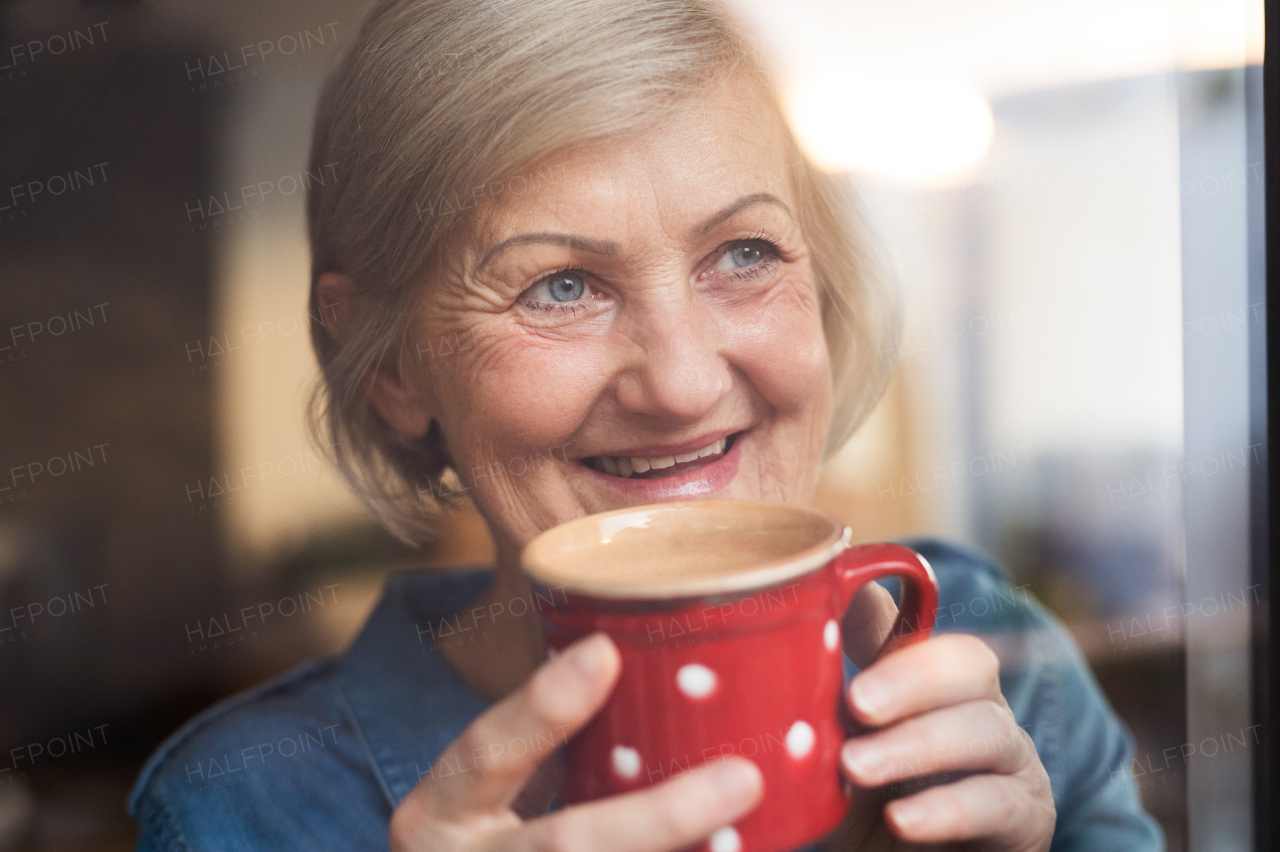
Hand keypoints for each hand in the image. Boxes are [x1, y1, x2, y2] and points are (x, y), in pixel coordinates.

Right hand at [389, 633, 763, 851]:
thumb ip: (543, 736)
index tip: (604, 651)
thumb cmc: (481, 837)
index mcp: (441, 815)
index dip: (541, 709)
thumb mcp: (483, 789)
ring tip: (758, 837)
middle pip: (564, 848)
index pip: (482, 756)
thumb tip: (634, 652)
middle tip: (744, 780)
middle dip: (658, 819)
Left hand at [824, 585, 1055, 850]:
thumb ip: (820, 709)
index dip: (882, 618)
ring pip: (985, 728)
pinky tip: (901, 819)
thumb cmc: (864, 815)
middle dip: (910, 678)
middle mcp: (980, 708)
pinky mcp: (1027, 818)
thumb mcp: (830, 759)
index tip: (834, 625)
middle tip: (856, 703)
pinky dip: (948, 808)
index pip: (921, 630)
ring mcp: (1012, 760)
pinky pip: (998, 803)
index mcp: (932, 685)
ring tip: (856, 766)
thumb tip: (785, 653)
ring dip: (917, 744)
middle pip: (969, 663)